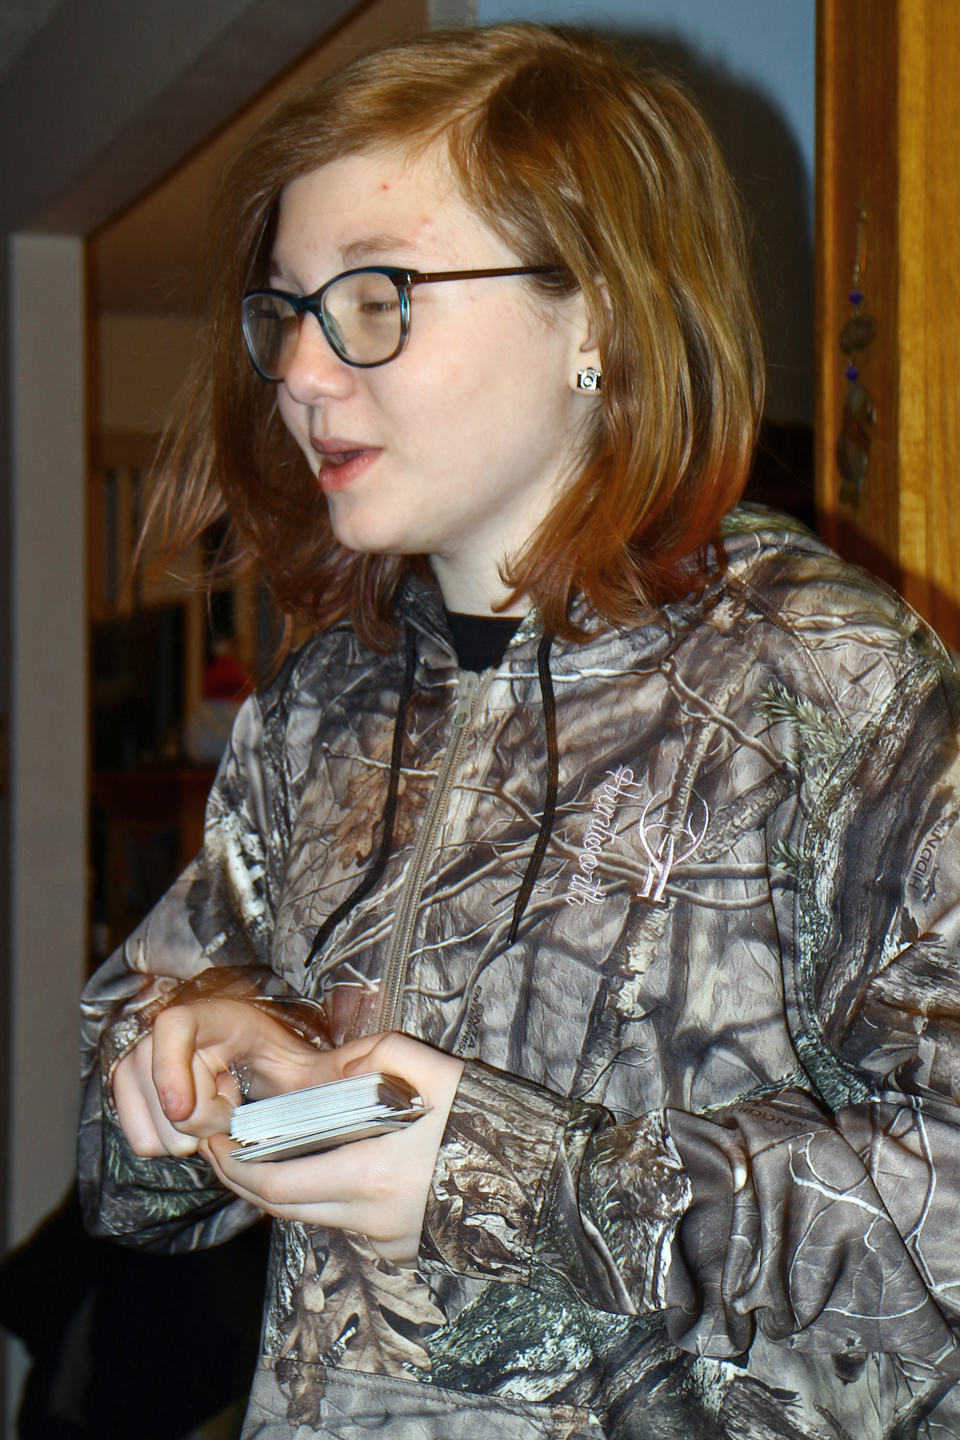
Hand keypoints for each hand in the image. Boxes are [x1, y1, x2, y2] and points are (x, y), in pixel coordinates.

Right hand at [113, 998, 332, 1158]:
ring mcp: (148, 1059)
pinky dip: (165, 1143)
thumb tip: (369, 1070)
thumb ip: (338, 1068)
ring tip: (221, 1116)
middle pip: (159, 1084)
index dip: (173, 1067)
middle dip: (197, 1117)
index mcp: (219, 1017)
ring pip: (146, 1114)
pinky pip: (136, 1133)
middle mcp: (175, 1032)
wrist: (261, 1070)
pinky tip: (199, 1127)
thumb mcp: (313, 1063)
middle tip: (233, 1113)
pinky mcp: (135, 1090)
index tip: (185, 1109)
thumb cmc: (289, 1064)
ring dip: (184, 1133)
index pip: (175, 1026)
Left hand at [199, 1031, 464, 1263]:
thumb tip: (318, 1072)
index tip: (215, 1141)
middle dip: (245, 1180)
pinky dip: (328, 1198)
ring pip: (315, 1217)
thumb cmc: (490, 1119)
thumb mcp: (430, 1067)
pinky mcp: (404, 1250)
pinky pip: (348, 1225)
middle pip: (284, 1208)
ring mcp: (387, 1241)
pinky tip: (332, 1165)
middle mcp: (370, 1219)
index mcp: (370, 1175)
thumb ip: (366, 1058)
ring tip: (273, 1150)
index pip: (276, 1183)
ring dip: (286, 1188)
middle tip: (225, 1148)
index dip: (235, 1166)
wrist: (546, 1180)